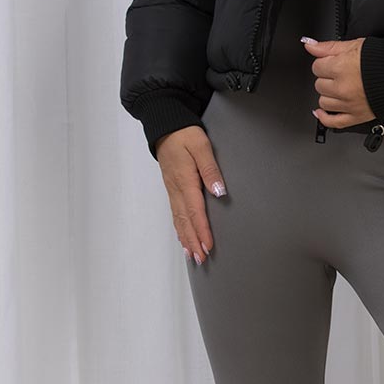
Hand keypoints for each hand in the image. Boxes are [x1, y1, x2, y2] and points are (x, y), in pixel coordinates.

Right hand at [155, 125, 225, 262]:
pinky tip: (183, 236)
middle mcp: (176, 189)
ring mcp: (172, 189)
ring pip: (178, 219)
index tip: (208, 246)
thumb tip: (219, 192)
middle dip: (193, 241)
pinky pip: (175, 213)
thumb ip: (211, 170)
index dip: (202, 230)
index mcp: (185, 180)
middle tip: (201, 259)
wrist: (165, 125)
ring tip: (192, 255)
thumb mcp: (202, 146)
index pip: (195, 211)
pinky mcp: (171, 187)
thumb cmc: (185, 134)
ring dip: (186, 238)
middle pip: (185, 220)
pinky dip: (179, 228)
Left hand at [301, 36, 373, 127]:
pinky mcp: (356, 117)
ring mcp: (348, 104)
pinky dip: (324, 118)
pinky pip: (332, 122)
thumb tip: (309, 46)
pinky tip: (321, 112)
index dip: (325, 63)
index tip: (333, 63)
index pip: (317, 67)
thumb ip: (329, 47)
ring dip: (329, 95)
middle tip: (340, 74)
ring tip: (340, 88)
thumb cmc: (382, 59)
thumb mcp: (355, 45)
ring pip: (324, 102)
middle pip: (319, 84)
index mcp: (341, 68)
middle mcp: (342, 88)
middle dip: (327, 78)